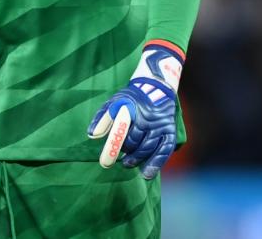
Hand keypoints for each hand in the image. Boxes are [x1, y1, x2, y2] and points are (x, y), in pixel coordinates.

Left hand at [87, 42, 184, 179]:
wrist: (156, 87)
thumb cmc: (131, 98)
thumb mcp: (115, 101)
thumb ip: (102, 117)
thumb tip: (91, 135)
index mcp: (133, 110)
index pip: (122, 132)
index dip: (114, 147)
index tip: (105, 162)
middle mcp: (148, 118)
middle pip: (134, 143)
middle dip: (126, 152)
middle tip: (120, 159)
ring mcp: (160, 125)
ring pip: (147, 148)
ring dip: (137, 159)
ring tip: (128, 163)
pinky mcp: (169, 131)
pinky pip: (164, 151)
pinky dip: (155, 164)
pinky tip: (146, 174)